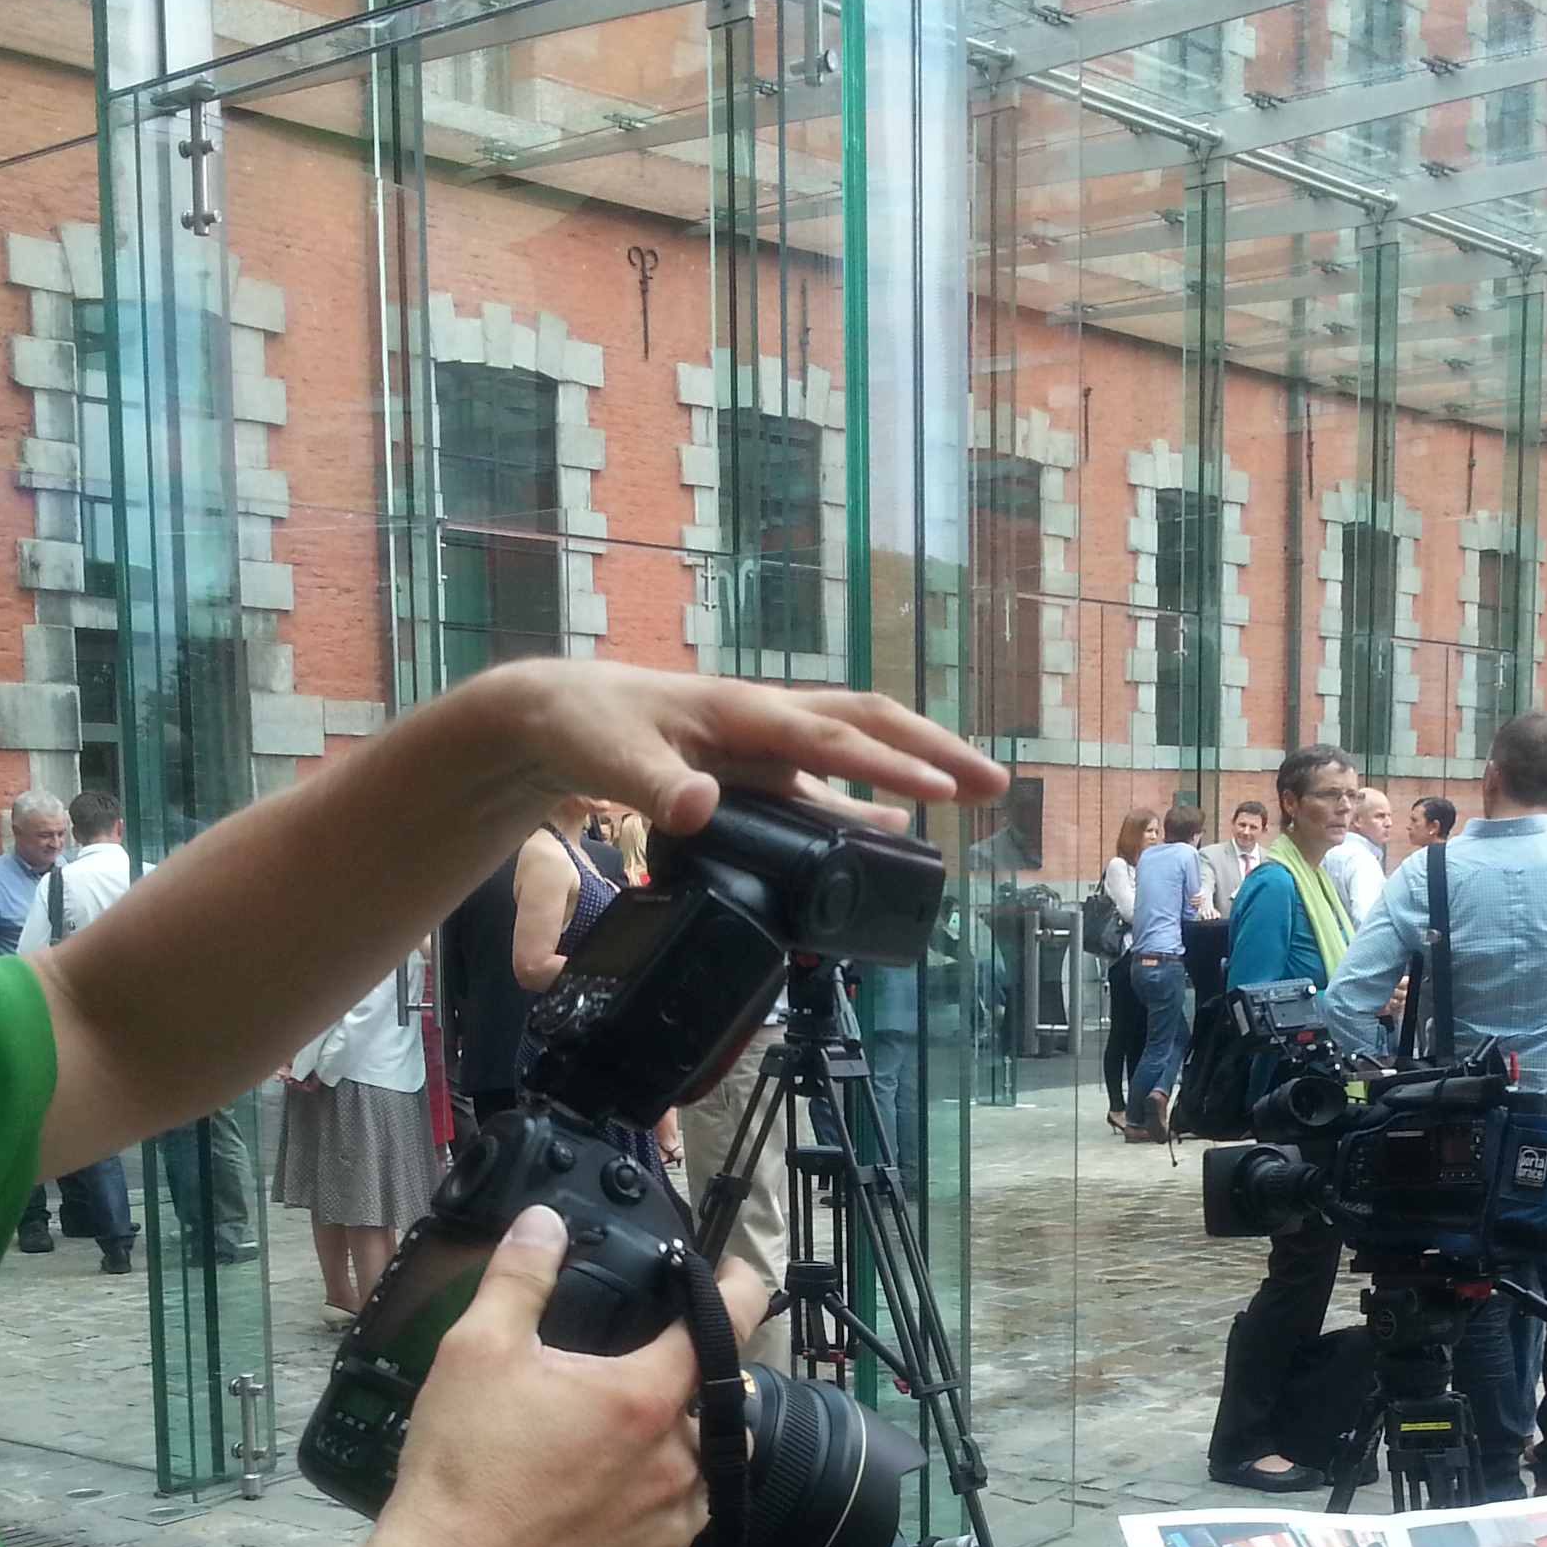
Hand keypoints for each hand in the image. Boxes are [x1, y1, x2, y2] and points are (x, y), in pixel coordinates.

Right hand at [366, 1205, 766, 1546]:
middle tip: (628, 1389)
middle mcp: (677, 1463)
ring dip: (673, 1456)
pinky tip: (597, 1514)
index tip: (736, 1278)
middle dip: (686, 1390)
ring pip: (703, 1475)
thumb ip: (521, 1278)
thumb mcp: (476, 1351)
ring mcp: (674, 1528)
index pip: (728, 1322)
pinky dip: (651, 1517)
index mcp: (645, 1398)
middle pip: (716, 1406)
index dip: (740, 1288)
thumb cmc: (463, 1473)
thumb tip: (542, 1225)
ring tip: (610, 1455)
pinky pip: (676, 1536)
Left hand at [430, 659, 1005, 838]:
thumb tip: (703, 806)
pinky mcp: (755, 770)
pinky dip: (867, 801)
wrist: (552, 716)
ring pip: (858, 748)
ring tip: (972, 801)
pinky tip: (892, 834)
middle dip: (935, 751)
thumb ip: (655, 786)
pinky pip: (827, 781)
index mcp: (743, 712)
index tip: (941, 792)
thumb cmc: (584, 728)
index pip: (833, 738)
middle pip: (870, 724)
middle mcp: (766, 720)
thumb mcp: (608, 760)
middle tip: (993, 787)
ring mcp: (765, 745)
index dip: (890, 765)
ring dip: (915, 770)